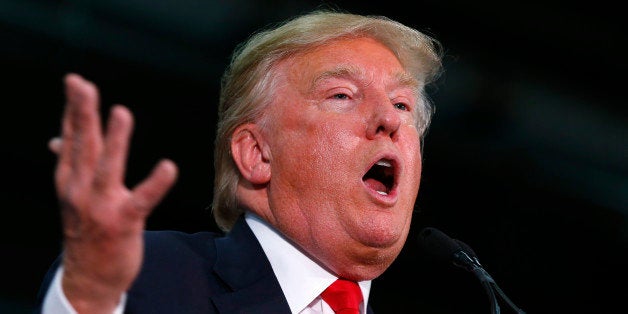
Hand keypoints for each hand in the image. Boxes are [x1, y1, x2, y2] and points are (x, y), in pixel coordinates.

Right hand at [49, 73, 177, 312]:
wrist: (89, 277)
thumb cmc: (86, 229)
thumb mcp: (73, 196)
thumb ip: (71, 164)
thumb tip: (57, 139)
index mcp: (69, 180)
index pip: (72, 139)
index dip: (73, 110)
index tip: (76, 82)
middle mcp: (79, 191)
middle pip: (82, 146)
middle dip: (82, 113)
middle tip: (81, 84)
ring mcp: (100, 207)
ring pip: (106, 168)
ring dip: (114, 140)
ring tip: (121, 112)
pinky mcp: (124, 222)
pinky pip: (142, 200)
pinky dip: (155, 183)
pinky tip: (168, 167)